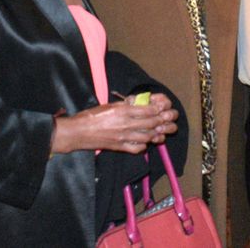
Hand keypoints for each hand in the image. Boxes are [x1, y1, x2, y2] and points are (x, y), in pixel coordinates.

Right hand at [51, 99, 178, 154]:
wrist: (78, 132)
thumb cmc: (91, 116)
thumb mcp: (109, 104)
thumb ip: (126, 104)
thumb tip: (139, 102)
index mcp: (123, 110)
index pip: (148, 110)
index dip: (159, 109)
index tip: (165, 108)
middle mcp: (126, 124)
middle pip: (151, 123)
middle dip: (164, 120)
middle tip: (171, 118)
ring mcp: (123, 137)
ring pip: (147, 136)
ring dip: (158, 134)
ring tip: (164, 131)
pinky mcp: (120, 147)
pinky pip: (137, 148)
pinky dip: (145, 146)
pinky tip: (147, 142)